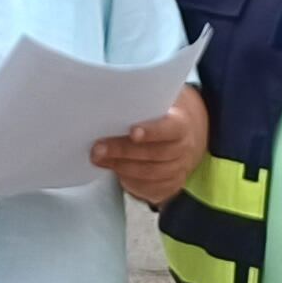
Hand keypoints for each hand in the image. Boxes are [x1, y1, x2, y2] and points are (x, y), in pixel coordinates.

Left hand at [88, 87, 206, 208]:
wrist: (184, 138)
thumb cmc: (162, 116)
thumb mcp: (160, 102)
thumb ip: (144, 101)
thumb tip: (115, 95)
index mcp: (182, 125)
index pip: (169, 129)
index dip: (151, 131)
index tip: (132, 132)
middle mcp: (183, 150)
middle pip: (153, 153)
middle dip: (123, 151)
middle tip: (98, 148)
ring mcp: (177, 170)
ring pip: (148, 173)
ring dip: (120, 166)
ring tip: (98, 158)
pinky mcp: (169, 186)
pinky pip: (148, 187)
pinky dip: (128, 180)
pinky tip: (112, 170)